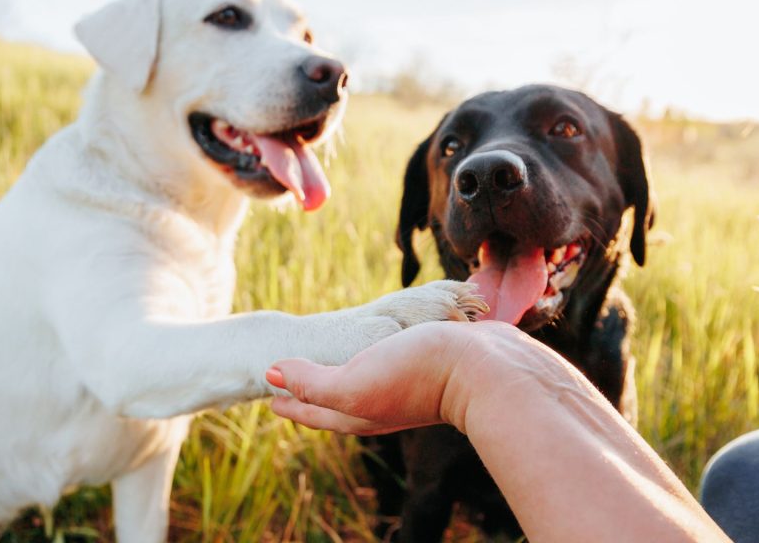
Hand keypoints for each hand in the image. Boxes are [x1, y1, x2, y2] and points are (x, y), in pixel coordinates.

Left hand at [267, 320, 587, 434]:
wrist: (489, 369)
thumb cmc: (419, 375)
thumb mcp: (355, 384)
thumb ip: (313, 383)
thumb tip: (272, 375)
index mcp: (359, 412)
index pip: (314, 409)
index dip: (290, 400)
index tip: (269, 392)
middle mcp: (382, 404)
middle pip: (336, 400)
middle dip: (311, 392)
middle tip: (290, 379)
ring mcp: (407, 386)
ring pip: (363, 382)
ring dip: (340, 374)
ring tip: (328, 363)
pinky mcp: (429, 365)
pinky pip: (387, 362)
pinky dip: (371, 357)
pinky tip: (379, 346)